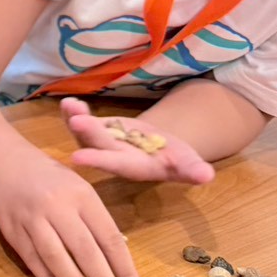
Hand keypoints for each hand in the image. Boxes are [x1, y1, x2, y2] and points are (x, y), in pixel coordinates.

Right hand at [0, 149, 142, 276]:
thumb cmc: (49, 177)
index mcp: (81, 195)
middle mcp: (57, 207)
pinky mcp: (11, 231)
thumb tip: (115, 262)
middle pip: (86, 252)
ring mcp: (32, 220)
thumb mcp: (79, 188)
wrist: (3, 160)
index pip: (109, 239)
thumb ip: (95, 221)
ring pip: (58, 259)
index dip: (124, 270)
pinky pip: (34, 261)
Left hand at [59, 98, 215, 183]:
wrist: (161, 151)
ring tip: (70, 105)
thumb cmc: (176, 161)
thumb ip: (193, 170)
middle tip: (76, 122)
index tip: (77, 157)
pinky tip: (69, 101)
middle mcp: (112, 156)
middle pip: (99, 144)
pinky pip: (83, 120)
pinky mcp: (99, 129)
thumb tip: (206, 176)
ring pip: (85, 132)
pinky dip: (75, 111)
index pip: (115, 163)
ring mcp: (102, 142)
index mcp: (133, 167)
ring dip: (75, 119)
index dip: (99, 159)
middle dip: (87, 133)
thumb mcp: (188, 165)